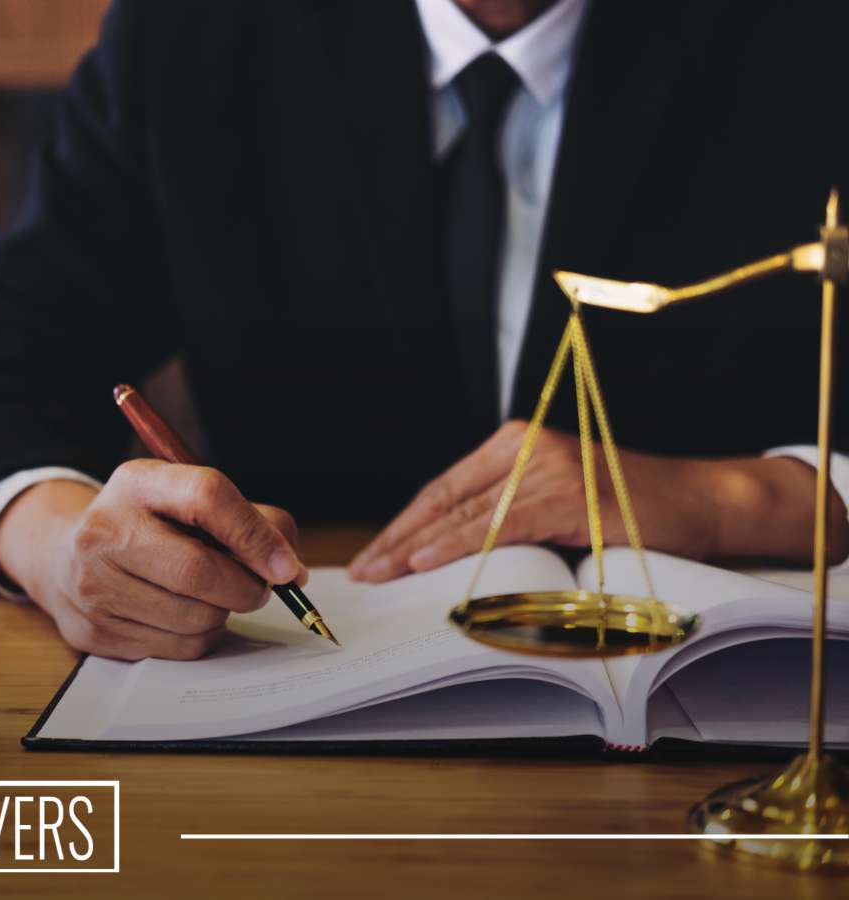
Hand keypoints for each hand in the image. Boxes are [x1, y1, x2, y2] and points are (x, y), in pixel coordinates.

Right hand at [0, 459, 306, 660]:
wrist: (64, 557)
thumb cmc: (148, 526)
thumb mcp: (186, 499)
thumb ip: (247, 519)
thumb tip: (289, 567)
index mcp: (137, 484)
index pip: (207, 497)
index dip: (256, 535)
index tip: (287, 566)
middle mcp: (105, 531)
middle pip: (199, 570)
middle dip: (246, 588)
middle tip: (259, 588)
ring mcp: (94, 585)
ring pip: (194, 618)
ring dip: (223, 614)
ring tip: (212, 597)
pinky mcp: (94, 632)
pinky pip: (177, 649)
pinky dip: (200, 637)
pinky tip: (186, 616)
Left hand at [348, 420, 848, 582]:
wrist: (698, 503)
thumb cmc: (627, 511)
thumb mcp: (554, 503)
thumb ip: (507, 513)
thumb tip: (446, 551)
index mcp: (515, 444)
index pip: (444, 489)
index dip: (404, 524)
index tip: (373, 555)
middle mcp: (524, 447)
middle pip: (443, 498)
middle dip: (397, 538)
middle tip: (363, 570)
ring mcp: (545, 467)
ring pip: (463, 512)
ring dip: (414, 546)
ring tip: (380, 571)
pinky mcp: (567, 493)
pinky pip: (498, 524)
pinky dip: (457, 544)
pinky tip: (422, 561)